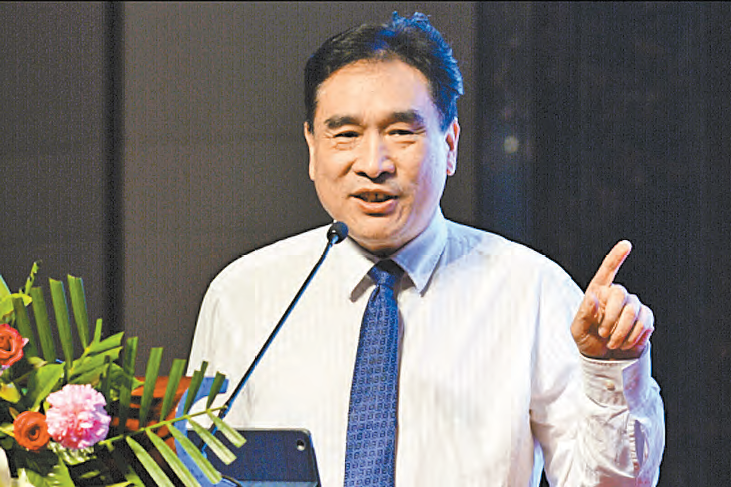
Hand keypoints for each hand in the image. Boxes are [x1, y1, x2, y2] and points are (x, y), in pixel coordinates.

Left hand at [571, 241, 653, 359]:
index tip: (626, 244)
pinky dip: (633, 337)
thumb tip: (593, 295)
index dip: (616, 257)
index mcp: (598, 292)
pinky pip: (645, 323)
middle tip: (603, 334)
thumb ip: (584, 313)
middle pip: (621, 294)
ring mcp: (633, 305)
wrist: (605, 358)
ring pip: (633, 311)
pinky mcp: (645, 318)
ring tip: (612, 343)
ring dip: (621, 332)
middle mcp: (617, 295)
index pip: (607, 271)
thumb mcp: (578, 329)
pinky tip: (625, 344)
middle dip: (611, 318)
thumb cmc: (588, 340)